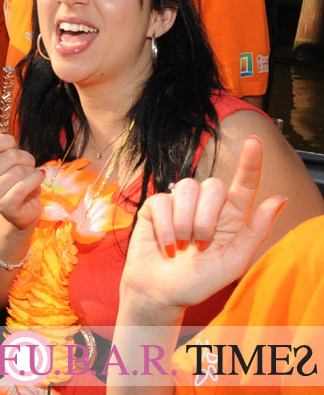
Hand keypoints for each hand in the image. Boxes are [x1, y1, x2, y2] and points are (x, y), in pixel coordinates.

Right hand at [0, 123, 43, 230]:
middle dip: (26, 159)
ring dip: (32, 173)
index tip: (14, 147)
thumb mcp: (11, 160)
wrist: (24, 212)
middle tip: (28, 167)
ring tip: (31, 178)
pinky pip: (23, 186)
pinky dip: (35, 181)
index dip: (7, 141)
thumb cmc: (19, 183)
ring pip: (19, 172)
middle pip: (10, 156)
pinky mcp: (5, 207)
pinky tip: (38, 181)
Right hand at [120, 137, 285, 321]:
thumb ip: (255, 231)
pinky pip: (162, 202)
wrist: (159, 293)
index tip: (255, 142)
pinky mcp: (155, 207)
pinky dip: (165, 228)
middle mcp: (207, 207)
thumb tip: (279, 199)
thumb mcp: (234, 262)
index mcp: (232, 218)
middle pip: (213, 186)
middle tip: (201, 245)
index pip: (244, 183)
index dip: (250, 162)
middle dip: (206, 218)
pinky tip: (166, 247)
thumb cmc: (198, 281)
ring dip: (184, 223)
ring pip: (187, 190)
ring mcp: (179, 205)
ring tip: (182, 246)